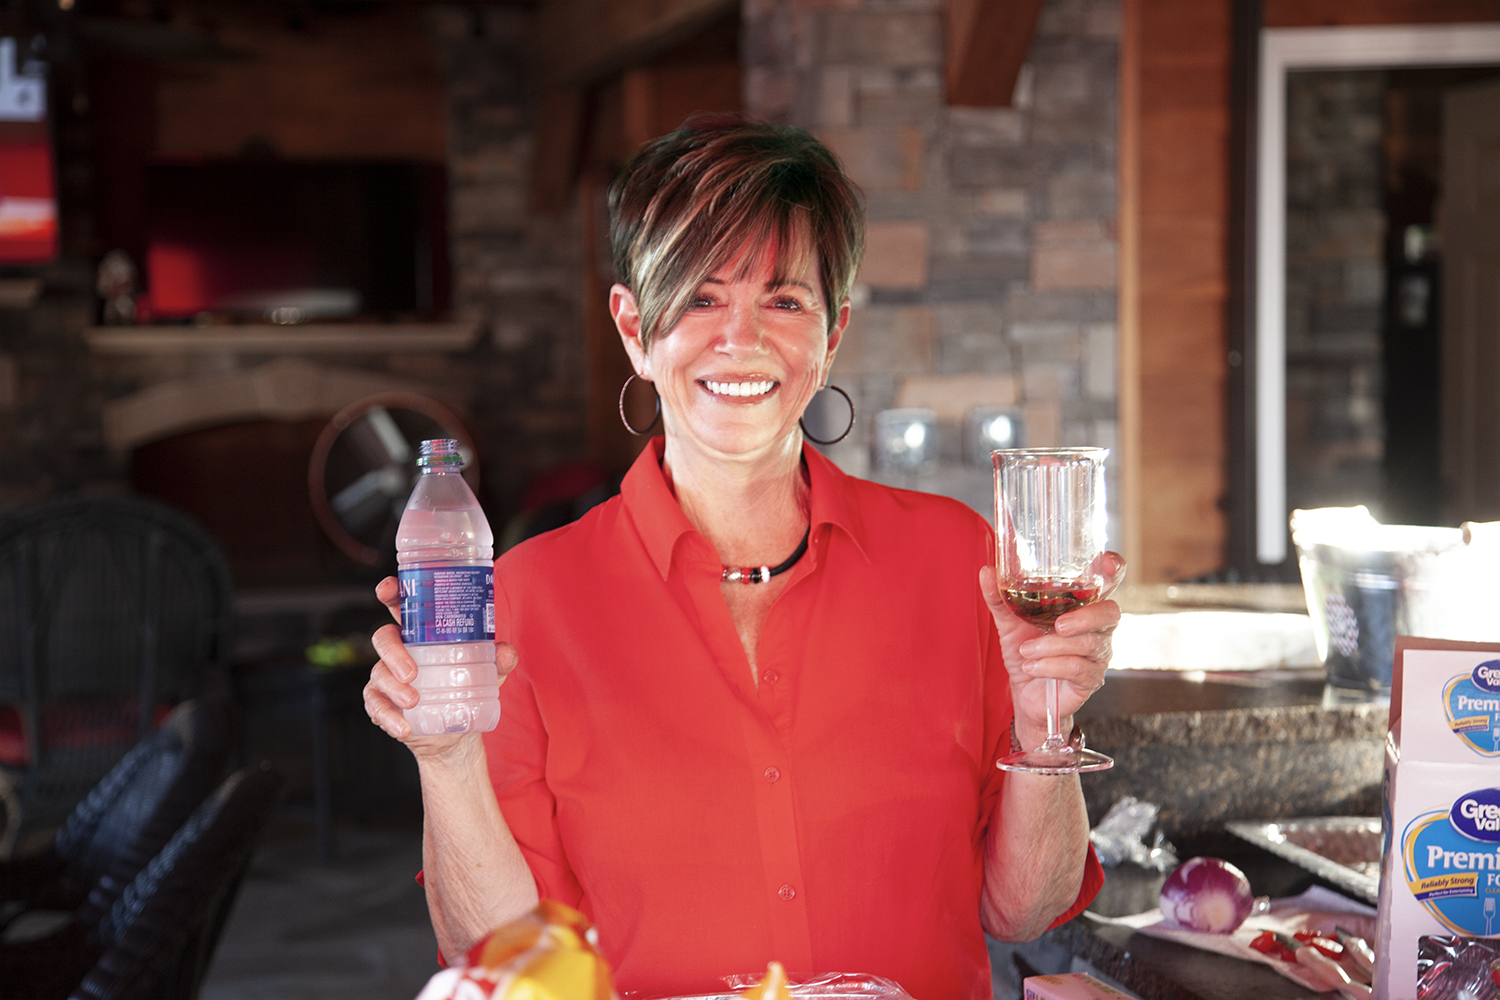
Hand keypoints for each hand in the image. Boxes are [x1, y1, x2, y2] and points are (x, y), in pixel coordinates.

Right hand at [363, 576, 518, 756]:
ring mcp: (387, 677)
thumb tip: (505, 653)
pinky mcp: (382, 703)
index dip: (393, 594)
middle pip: (384, 638)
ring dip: (393, 688)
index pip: (402, 607)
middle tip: (412, 672)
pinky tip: (404, 726)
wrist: (455, 730)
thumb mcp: (487, 671)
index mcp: (421, 634)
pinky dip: (388, 716)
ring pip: (379, 674)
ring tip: (414, 701)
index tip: (388, 588)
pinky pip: (376, 706)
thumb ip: (498, 660)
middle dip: (393, 652)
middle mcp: (400, 651)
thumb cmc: (466, 687)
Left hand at [979, 552, 1124, 747]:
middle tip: (1058, 625)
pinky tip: (1032, 666)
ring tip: (1026, 651)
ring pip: (1090, 643)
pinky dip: (1051, 666)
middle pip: (1110, 613)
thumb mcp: (1009, 623)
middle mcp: (1098, 628)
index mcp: (1083, 606)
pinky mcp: (1092, 679)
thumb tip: (987, 571)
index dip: (1113, 570)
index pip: (1109, 582)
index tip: (1104, 563)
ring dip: (1052, 646)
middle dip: (1085, 617)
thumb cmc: (1026, 651)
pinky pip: (1079, 669)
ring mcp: (1098, 654)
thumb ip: (1001, 598)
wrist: (1025, 693)